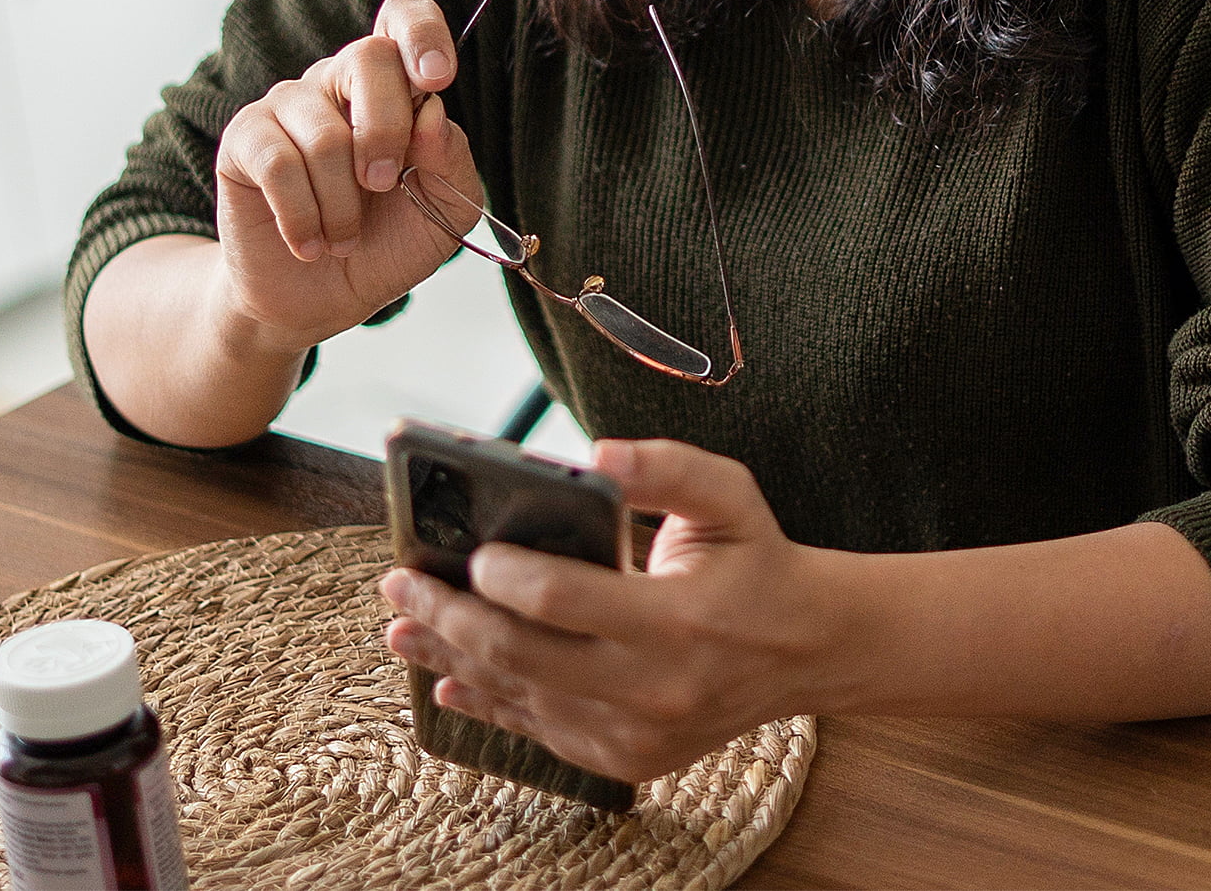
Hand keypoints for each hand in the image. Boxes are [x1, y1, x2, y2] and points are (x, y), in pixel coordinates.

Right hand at [209, 0, 481, 353]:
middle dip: (386, 131)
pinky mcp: (244, 139)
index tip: (436, 79)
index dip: (421, 32)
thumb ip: (450, 161)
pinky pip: (278, 163)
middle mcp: (338, 82)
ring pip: (325, 133)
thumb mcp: (443, 213)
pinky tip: (308, 244)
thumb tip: (434, 111)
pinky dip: (303, 217)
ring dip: (343, 205)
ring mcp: (288, 105)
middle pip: (368, 57)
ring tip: (343, 240)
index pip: (403, 17)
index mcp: (393, 87)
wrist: (318, 299)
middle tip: (383, 186)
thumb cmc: (385, 245)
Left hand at [378, 439, 843, 784]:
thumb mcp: (729, 495)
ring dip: (451, 661)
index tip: (467, 553)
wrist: (809, 650)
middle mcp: (654, 688)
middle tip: (401, 586)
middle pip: (521, 655)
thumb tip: (597, 453)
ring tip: (401, 630)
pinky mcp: (626, 757)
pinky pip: (541, 730)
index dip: (502, 576)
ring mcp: (636, 734)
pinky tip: (448, 679)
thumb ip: (666, 466)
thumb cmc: (757, 562)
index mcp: (678, 621)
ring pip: (520, 698)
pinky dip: (489, 703)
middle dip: (449, 618)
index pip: (562, 601)